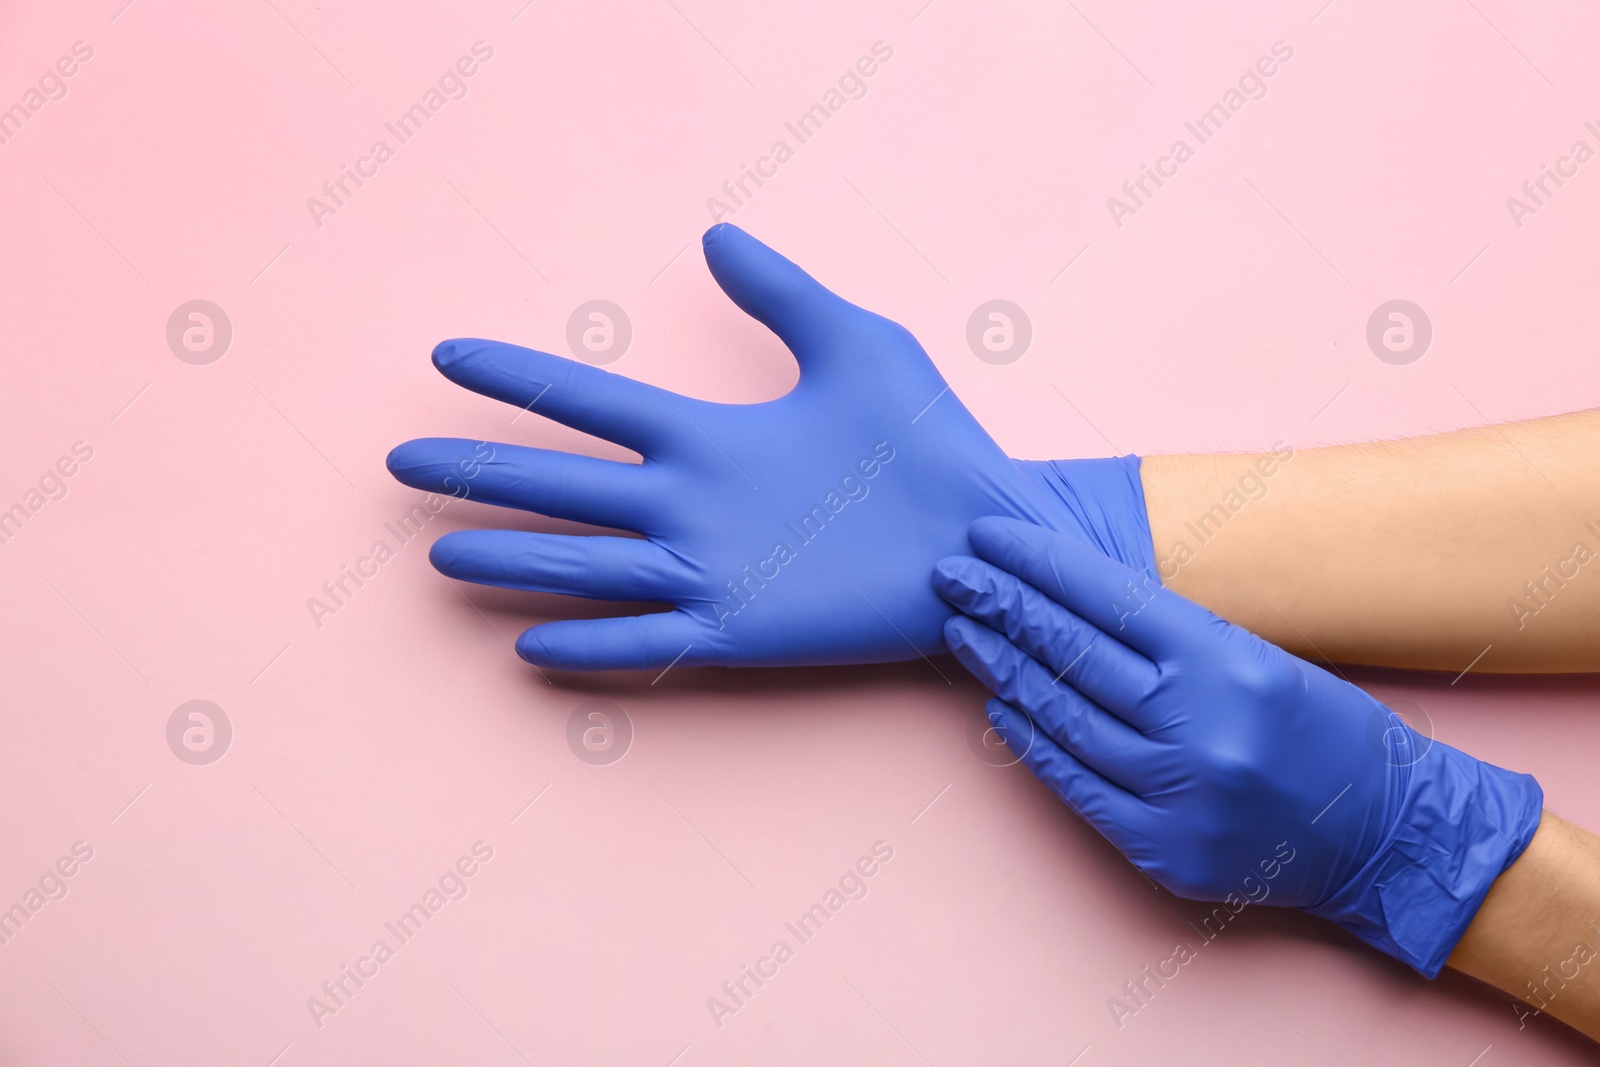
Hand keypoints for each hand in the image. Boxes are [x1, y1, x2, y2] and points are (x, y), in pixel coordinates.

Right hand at [386, 224, 1152, 669]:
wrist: (985, 532)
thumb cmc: (930, 442)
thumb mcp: (858, 345)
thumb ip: (783, 293)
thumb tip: (716, 235)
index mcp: (709, 439)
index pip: (590, 403)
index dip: (518, 378)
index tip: (449, 355)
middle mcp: (692, 505)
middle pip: (563, 488)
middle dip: (482, 473)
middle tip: (401, 462)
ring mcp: (710, 570)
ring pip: (587, 565)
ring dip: (513, 560)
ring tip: (441, 555)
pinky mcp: (742, 630)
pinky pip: (649, 640)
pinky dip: (592, 644)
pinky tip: (528, 644)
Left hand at [935, 516, 1542, 975]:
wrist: (1388, 835)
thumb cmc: (1323, 731)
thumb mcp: (1259, 657)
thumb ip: (1170, 636)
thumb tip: (1069, 597)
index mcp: (1226, 660)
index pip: (1107, 596)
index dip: (1040, 563)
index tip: (989, 535)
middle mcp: (1197, 725)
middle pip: (1073, 650)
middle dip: (1003, 604)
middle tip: (951, 573)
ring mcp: (1176, 792)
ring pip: (1062, 716)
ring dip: (1003, 667)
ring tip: (964, 629)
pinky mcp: (1160, 847)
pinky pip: (1074, 784)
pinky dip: (1031, 741)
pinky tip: (999, 703)